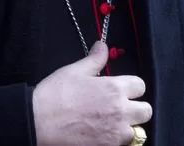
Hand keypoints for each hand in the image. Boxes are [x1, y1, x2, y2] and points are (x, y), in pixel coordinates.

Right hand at [33, 42, 152, 145]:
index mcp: (114, 88)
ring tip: (110, 124)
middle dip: (136, 109)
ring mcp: (116, 132)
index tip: (121, 89)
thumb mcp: (73, 71)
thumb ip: (93, 60)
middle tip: (119, 109)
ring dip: (127, 127)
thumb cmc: (53, 95)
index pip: (140, 85)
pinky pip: (124, 144)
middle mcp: (120, 110)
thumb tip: (102, 46)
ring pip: (137, 131)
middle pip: (146, 110)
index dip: (131, 87)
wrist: (38, 121)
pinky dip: (116, 140)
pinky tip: (102, 134)